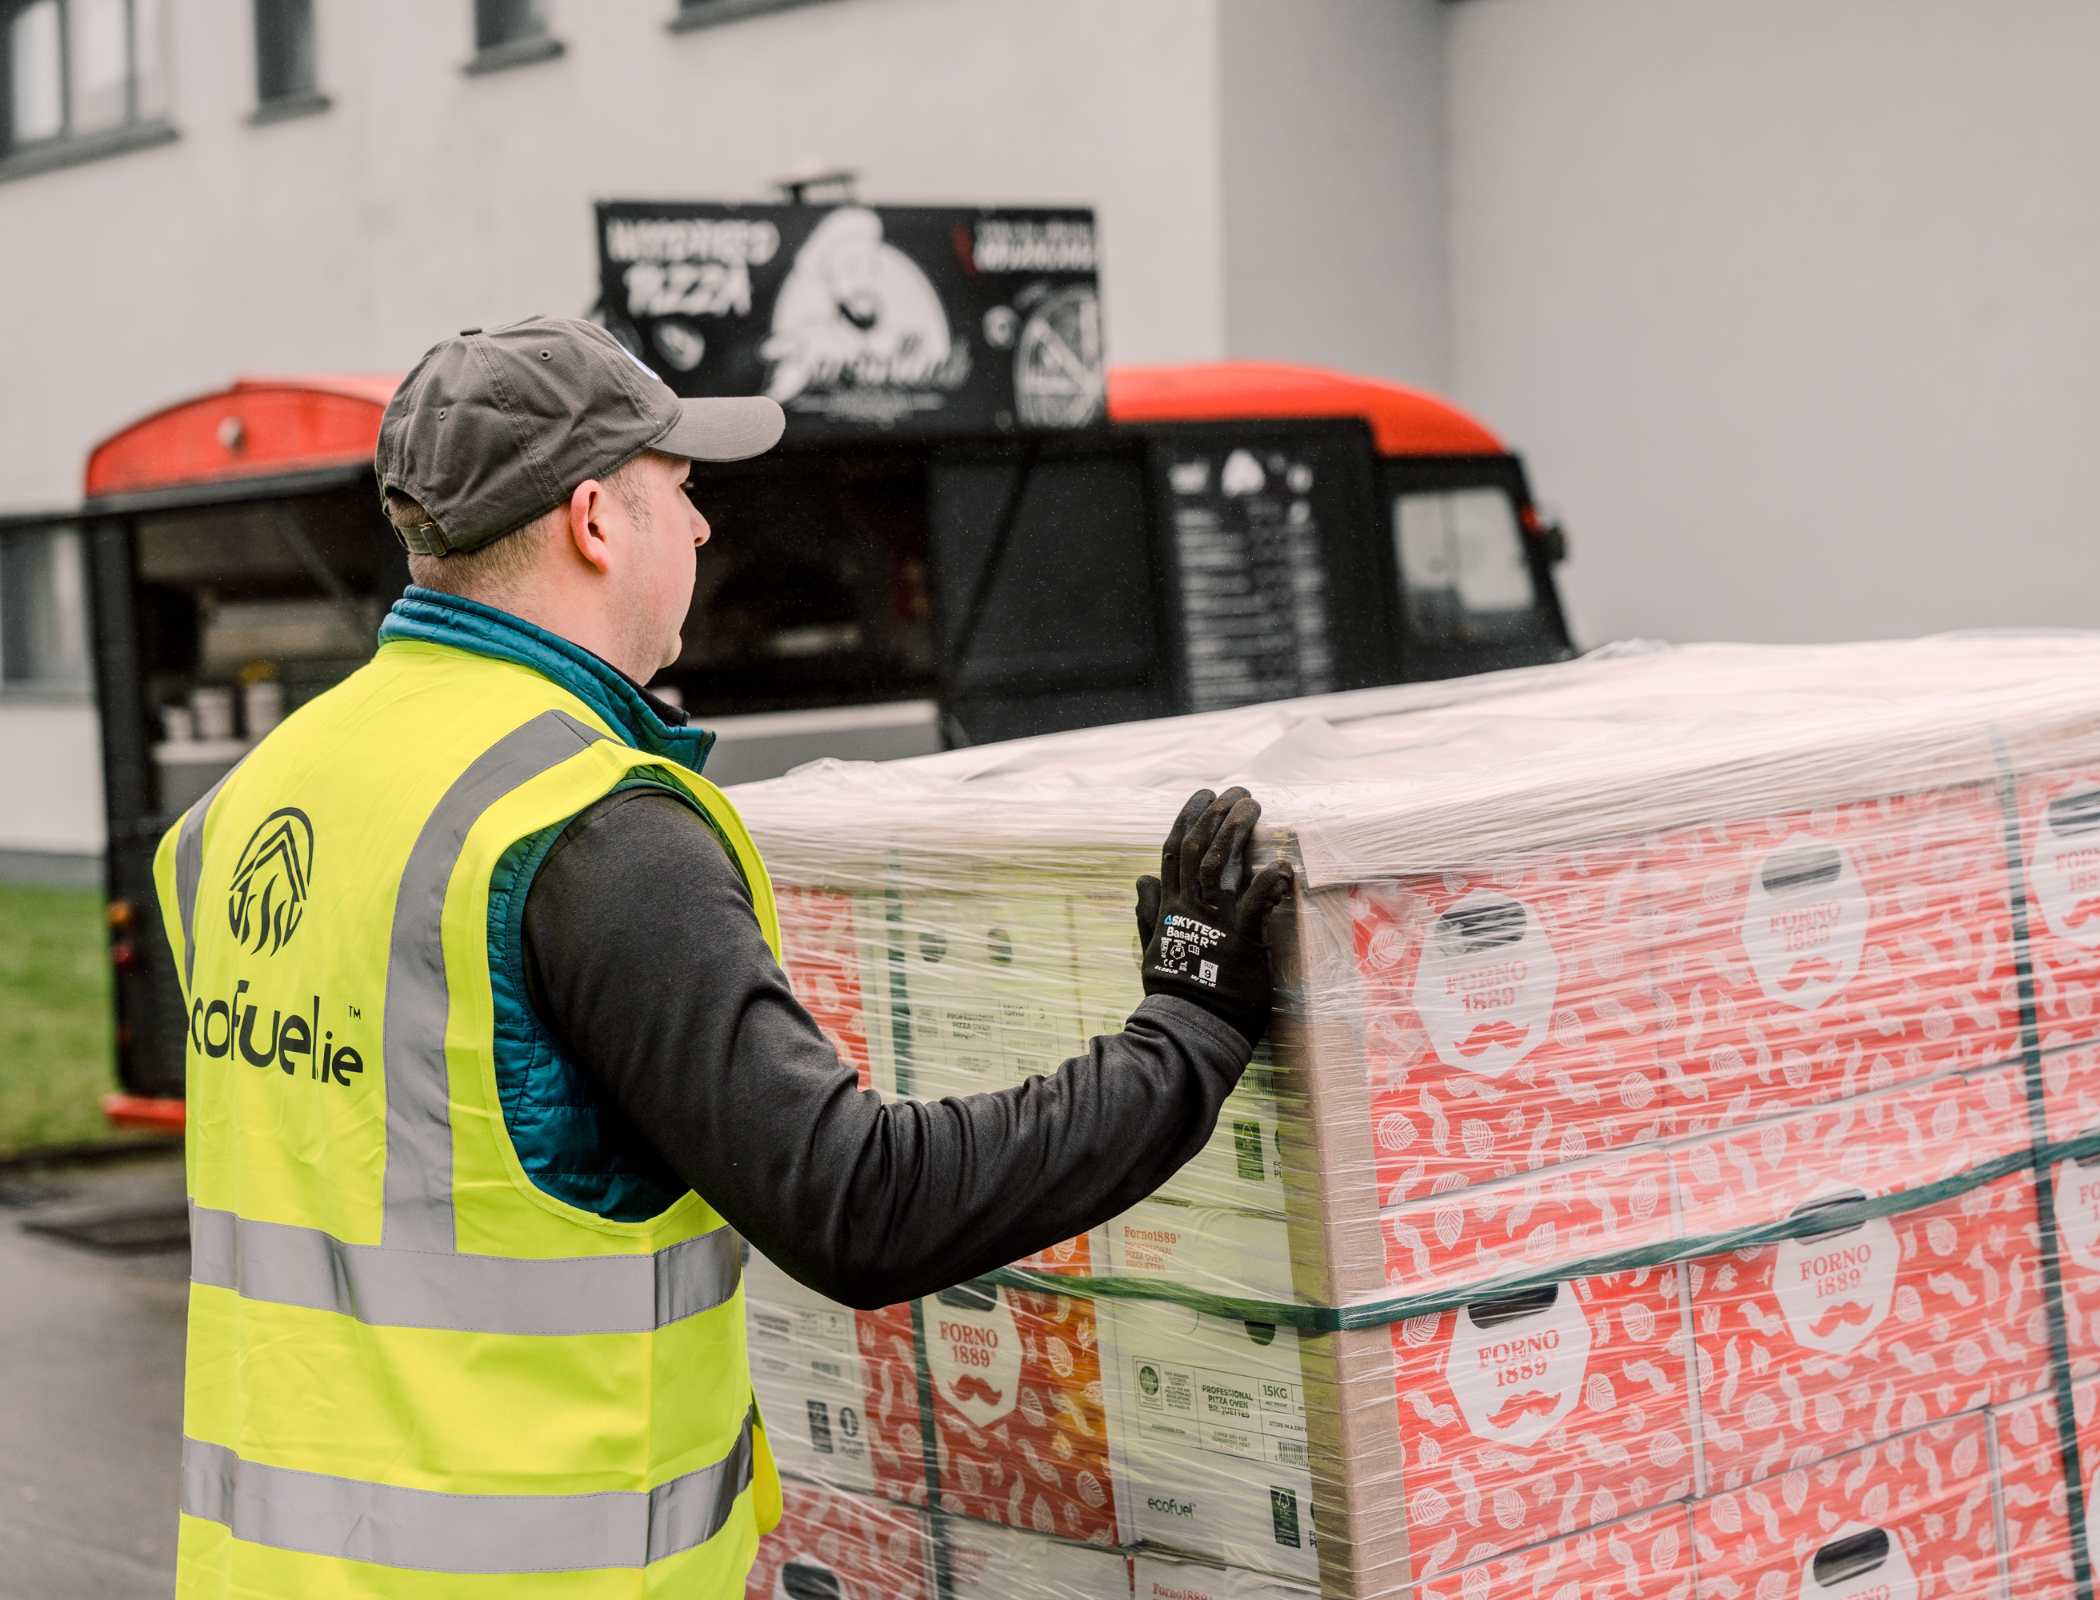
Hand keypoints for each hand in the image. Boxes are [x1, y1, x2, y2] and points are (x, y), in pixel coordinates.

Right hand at [1134, 787, 1294, 1043]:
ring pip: (1217, 865)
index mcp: (1169, 908)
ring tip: (1252, 807)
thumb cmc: (1177, 990)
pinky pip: (1253, 903)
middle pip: (1197, 849)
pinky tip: (1283, 863)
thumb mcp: (1154, 947)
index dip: (1188, 819)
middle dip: (1216, 814)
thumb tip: (1140, 879)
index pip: (1174, 852)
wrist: (1190, 1027)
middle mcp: (1188, 908)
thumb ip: (1149, 912)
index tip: (1203, 795)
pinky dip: (1268, 881)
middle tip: (1238, 792)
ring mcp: (1212, 923)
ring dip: (1235, 831)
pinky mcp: (1239, 941)